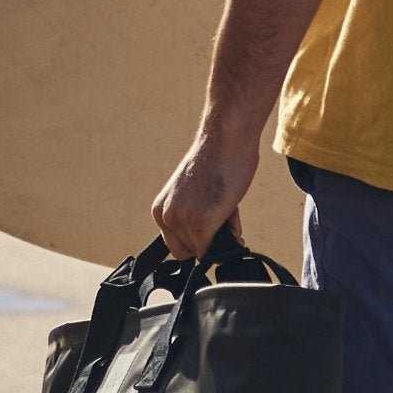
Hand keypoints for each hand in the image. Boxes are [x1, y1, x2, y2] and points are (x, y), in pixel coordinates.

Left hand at [153, 129, 257, 260]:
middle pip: (188, 252)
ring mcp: (183, 222)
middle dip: (208, 240)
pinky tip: (232, 213)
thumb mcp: (193, 195)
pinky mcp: (201, 225)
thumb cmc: (216, 161)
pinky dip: (229, 240)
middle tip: (221, 213)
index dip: (197, 238)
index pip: (177, 244)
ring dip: (221, 236)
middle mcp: (167, 217)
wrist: (225, 139)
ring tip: (227, 206)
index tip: (211, 220)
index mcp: (161, 209)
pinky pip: (214, 252)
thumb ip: (193, 218)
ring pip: (204, 252)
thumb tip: (209, 244)